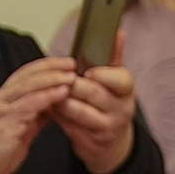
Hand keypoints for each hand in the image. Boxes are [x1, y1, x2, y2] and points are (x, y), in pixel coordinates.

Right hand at [0, 58, 75, 173]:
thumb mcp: (18, 131)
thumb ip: (33, 118)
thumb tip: (51, 108)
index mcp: (1, 99)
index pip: (24, 75)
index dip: (44, 66)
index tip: (63, 64)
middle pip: (26, 75)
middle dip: (50, 67)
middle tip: (71, 63)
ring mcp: (1, 109)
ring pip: (28, 86)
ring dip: (52, 79)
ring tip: (71, 76)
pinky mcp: (5, 123)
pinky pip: (29, 105)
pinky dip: (47, 97)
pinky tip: (62, 93)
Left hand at [56, 36, 136, 173]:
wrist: (111, 141)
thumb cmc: (109, 102)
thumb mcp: (115, 80)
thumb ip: (113, 57)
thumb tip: (118, 31)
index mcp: (126, 89)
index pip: (120, 80)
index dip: (103, 75)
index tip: (88, 72)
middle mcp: (121, 109)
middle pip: (95, 94)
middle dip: (75, 85)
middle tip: (59, 77)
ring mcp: (106, 127)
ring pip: (80, 112)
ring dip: (62, 100)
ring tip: (49, 90)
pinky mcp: (90, 141)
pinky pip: (69, 125)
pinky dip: (57, 115)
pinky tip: (48, 106)